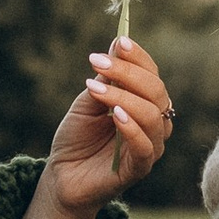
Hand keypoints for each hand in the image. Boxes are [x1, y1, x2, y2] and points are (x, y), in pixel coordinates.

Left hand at [44, 34, 174, 208]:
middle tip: (97, 62)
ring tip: (96, 89)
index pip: (151, 75)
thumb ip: (105, 80)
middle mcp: (154, 123)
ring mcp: (150, 147)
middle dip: (128, 73)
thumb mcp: (88, 102)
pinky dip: (131, 127)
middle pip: (156, 91)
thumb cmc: (77, 138)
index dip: (138, 57)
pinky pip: (145, 146)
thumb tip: (118, 44)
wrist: (62, 176)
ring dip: (124, 97)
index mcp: (144, 104)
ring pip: (153, 116)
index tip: (119, 41)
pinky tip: (114, 115)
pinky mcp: (139, 168)